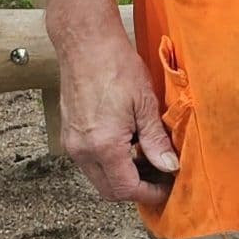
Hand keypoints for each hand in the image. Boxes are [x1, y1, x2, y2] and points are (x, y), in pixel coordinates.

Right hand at [52, 15, 178, 207]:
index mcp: (102, 146)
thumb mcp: (146, 105)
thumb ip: (156, 141)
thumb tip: (170, 166)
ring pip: (98, 176)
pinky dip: (110, 162)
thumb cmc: (116, 68)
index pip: (126, 188)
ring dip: (122, 175)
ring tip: (149, 159)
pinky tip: (130, 145)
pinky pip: (90, 161)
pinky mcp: (69, 133)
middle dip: (136, 189)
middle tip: (161, 178)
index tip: (168, 188)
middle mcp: (81, 150)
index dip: (150, 193)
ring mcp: (71, 143)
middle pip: (109, 189)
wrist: (86, 45)